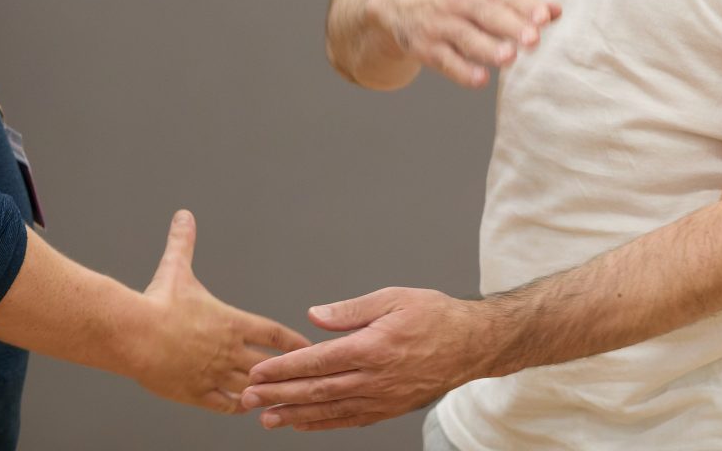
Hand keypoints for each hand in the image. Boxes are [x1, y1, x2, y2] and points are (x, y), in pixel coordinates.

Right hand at [131, 210, 312, 412]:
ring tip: (274, 393)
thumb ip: (183, 243)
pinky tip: (242, 406)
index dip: (292, 341)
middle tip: (297, 375)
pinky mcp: (196, 393)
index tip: (306, 346)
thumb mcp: (175, 268)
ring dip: (262, 389)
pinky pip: (225, 405)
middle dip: (281, 370)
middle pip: (266, 363)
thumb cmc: (157, 302)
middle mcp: (228, 350)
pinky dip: (237, 406)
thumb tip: (184, 216)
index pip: (272, 333)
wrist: (135, 334)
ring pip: (249, 386)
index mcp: (230, 322)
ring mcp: (214, 374)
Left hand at [239, 286, 499, 430]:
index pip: (319, 361)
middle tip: (249, 398)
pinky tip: (303, 424)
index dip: (285, 368)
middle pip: (318, 390)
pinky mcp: (390, 408)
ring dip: (296, 415)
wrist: (472, 344)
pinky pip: (351, 419)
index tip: (259, 371)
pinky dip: (324, 423)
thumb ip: (350, 310)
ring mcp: (383, 397)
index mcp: (374, 346)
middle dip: (280, 395)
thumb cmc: (434, 315)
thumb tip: (314, 316)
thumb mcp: (393, 298)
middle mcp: (376, 377)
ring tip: (267, 417)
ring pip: (331, 410)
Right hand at [373, 0, 559, 87]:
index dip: (524, 3)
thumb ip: (518, 1)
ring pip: (465, 37)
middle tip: (533, 39)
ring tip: (508, 58)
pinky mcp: (424, 47)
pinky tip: (480, 79)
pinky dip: (461, 71)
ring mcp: (438, 24)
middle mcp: (456, 1)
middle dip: (510, 25)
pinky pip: (444, 60)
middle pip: (486, 13)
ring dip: (487, 48)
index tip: (545, 16)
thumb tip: (557, 11)